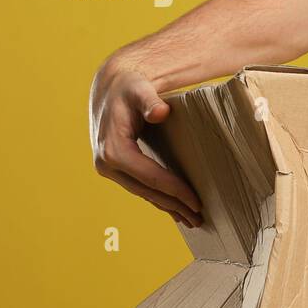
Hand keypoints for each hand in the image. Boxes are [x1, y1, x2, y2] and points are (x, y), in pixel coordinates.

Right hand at [88, 57, 203, 226]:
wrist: (112, 88)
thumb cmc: (130, 87)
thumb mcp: (140, 89)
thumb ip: (150, 100)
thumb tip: (160, 112)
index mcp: (113, 149)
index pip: (150, 176)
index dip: (174, 190)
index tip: (196, 201)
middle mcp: (106, 164)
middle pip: (147, 190)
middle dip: (174, 205)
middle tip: (200, 218)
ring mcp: (109, 169)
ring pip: (143, 193)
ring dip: (168, 207)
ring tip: (192, 219)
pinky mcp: (116, 170)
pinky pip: (140, 188)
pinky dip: (158, 199)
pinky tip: (174, 210)